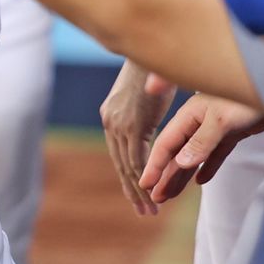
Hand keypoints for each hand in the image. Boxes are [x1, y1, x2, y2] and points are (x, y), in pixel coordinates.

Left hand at [100, 61, 175, 217]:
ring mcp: (120, 124)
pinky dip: (145, 177)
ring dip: (139, 191)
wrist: (149, 50)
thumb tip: (147, 120)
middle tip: (144, 213)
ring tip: (150, 211)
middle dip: (132, 191)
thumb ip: (141, 110)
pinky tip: (153, 192)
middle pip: (120, 165)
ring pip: (127, 166)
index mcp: (110, 116)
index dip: (128, 178)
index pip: (118, 155)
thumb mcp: (143, 94)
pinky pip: (137, 158)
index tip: (138, 196)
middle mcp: (110, 122)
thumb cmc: (152, 68)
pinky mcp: (133, 124)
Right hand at [138, 93, 263, 205]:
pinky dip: (207, 169)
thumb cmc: (244, 100)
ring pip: (193, 157)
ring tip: (170, 194)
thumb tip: (180, 163)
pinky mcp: (230, 134)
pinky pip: (214, 156)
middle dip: (165, 176)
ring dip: (182, 176)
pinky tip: (200, 181)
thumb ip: (201, 143)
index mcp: (189, 116)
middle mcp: (197, 122)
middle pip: (177, 153)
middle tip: (156, 198)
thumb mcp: (221, 121)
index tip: (145, 183)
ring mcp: (213, 129)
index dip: (155, 165)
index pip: (166, 143)